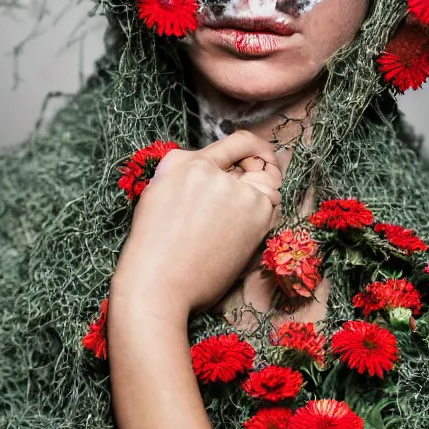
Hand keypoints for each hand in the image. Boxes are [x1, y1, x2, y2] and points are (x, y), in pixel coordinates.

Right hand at [111, 130, 282, 318]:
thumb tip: (216, 172)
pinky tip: (240, 238)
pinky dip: (264, 219)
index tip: (263, 159)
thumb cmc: (156, 253)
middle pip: (256, 164)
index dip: (255, 149)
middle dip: (258, 179)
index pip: (236, 142)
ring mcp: (232, 187)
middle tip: (247, 202)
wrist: (156, 286)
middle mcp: (208, 169)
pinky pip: (272, 206)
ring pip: (268, 186)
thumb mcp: (158, 197)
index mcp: (182, 163)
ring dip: (260, 202)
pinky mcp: (253, 210)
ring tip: (234, 230)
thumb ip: (184, 175)